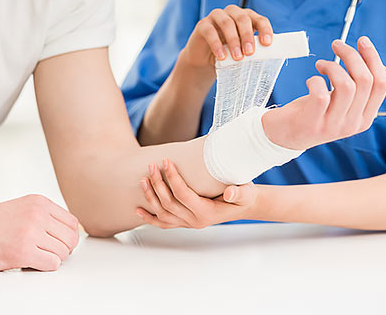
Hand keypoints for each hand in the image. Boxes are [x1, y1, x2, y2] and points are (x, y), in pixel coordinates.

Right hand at [0, 194, 79, 271]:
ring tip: (35, 257)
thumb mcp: (20, 209)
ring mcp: (31, 232)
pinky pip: (52, 264)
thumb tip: (68, 232)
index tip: (58, 244)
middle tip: (47, 254)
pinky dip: (44, 267)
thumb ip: (43, 216)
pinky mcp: (23, 251)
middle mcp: (37, 214)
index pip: (72, 222)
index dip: (68, 237)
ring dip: (52, 259)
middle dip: (63, 250)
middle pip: (71, 238)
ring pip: (63, 252)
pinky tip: (30, 263)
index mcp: (39, 202)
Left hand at [135, 159, 257, 228]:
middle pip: (169, 203)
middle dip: (158, 183)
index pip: (183, 195)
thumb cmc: (244, 195)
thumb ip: (239, 193)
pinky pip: (164, 223)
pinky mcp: (184, 222)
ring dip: (151, 197)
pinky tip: (139, 210)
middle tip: (152, 166)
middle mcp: (195, 221)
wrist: (244, 205)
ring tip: (143, 179)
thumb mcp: (246, 192)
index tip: (166, 161)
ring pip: (163, 213)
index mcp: (206, 213)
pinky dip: (150, 218)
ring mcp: (188, 223)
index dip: (172, 178)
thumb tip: (229, 193)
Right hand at [179, 5, 273, 69]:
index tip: (267, 43)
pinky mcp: (202, 25)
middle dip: (247, 36)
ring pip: (227, 23)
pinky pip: (210, 31)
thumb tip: (267, 59)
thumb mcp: (243, 52)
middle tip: (250, 52)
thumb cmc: (228, 55)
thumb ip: (252, 51)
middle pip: (243, 18)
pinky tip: (221, 56)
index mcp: (247, 18)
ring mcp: (216, 17)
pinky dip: (217, 44)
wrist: (205, 61)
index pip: (259, 20)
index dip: (264, 30)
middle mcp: (232, 13)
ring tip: (237, 57)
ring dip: (234, 40)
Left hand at [264, 36, 385, 150]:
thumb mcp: (342, 102)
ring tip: (321, 64)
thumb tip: (379, 66)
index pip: (382, 84)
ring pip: (346, 86)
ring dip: (333, 66)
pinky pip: (321, 95)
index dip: (373, 58)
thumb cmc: (314, 112)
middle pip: (365, 80)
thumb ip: (359, 89)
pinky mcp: (313, 123)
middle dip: (352, 55)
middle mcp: (353, 124)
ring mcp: (333, 126)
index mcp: (365, 118)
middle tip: (336, 45)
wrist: (284, 136)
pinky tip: (311, 80)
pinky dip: (315, 80)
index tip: (361, 41)